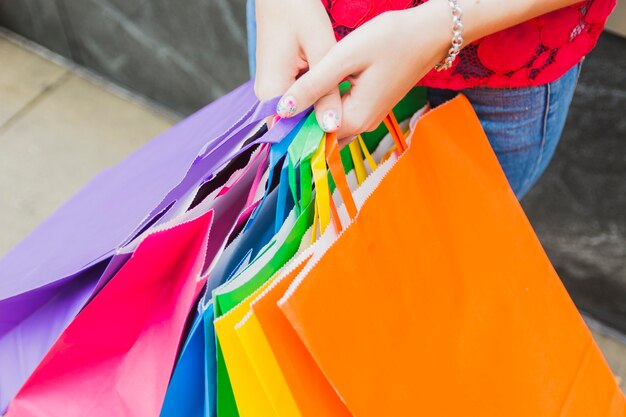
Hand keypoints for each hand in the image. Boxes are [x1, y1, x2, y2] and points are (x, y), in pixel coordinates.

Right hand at [254, 0, 341, 131]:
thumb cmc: (298, 11)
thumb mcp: (320, 49)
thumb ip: (325, 91)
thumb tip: (331, 127)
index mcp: (272, 92)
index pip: (292, 134)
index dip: (317, 143)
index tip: (342, 145)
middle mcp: (268, 97)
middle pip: (296, 127)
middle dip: (322, 129)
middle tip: (353, 129)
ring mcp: (272, 91)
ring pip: (300, 116)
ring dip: (322, 116)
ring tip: (348, 116)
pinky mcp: (280, 83)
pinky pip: (301, 103)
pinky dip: (318, 104)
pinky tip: (337, 101)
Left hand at [275, 1, 451, 139]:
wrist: (430, 33)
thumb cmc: (390, 40)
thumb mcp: (344, 58)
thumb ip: (314, 85)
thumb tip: (283, 110)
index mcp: (355, 120)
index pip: (310, 136)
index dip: (288, 127)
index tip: (268, 118)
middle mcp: (362, 126)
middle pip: (320, 135)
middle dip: (298, 124)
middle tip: (276, 108)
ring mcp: (369, 118)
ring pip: (329, 125)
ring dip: (311, 116)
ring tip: (292, 98)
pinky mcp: (371, 107)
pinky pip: (340, 116)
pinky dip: (324, 109)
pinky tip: (314, 92)